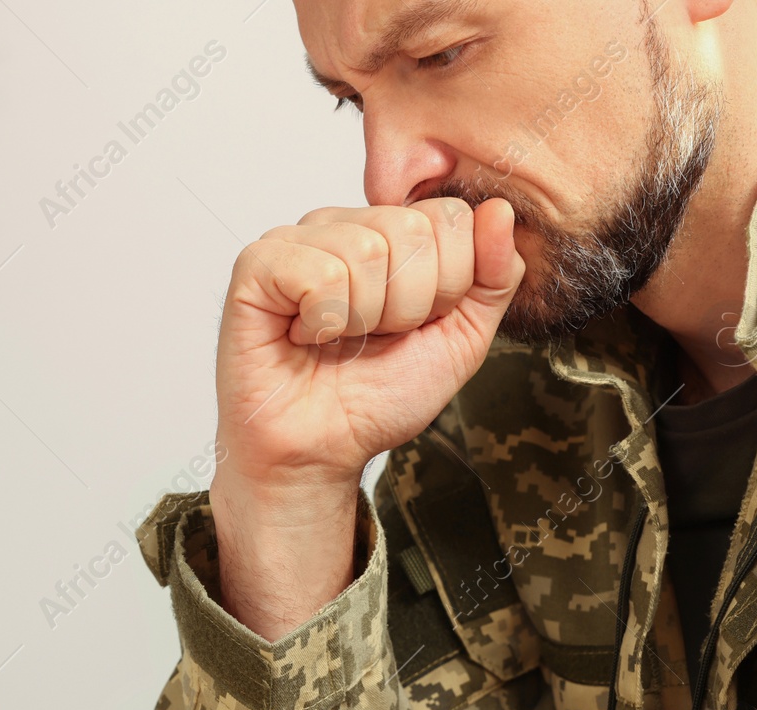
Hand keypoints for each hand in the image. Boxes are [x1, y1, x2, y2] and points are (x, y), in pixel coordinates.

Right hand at [208, 198, 522, 638]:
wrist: (321, 451)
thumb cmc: (376, 399)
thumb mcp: (460, 340)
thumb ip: (493, 278)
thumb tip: (499, 211)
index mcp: (390, 234)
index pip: (450, 217)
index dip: (446, 287)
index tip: (412, 328)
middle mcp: (343, 226)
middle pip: (412, 229)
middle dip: (408, 306)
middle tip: (372, 338)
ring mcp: (296, 241)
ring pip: (366, 251)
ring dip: (363, 319)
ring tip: (337, 341)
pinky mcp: (257, 267)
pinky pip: (318, 272)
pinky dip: (323, 321)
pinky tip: (304, 337)